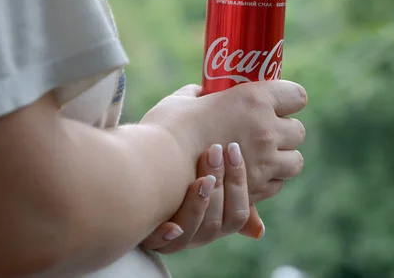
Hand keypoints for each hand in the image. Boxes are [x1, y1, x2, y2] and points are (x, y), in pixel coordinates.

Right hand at [140, 80, 307, 204]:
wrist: (155, 168)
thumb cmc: (167, 127)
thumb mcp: (184, 101)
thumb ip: (201, 95)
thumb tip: (202, 94)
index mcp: (254, 99)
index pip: (297, 96)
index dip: (289, 99)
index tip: (279, 102)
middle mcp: (266, 130)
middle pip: (298, 131)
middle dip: (285, 132)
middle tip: (265, 132)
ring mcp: (264, 163)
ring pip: (295, 162)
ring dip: (283, 159)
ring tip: (262, 157)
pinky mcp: (255, 190)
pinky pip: (276, 185)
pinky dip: (268, 181)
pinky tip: (250, 176)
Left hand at [141, 142, 264, 252]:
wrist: (135, 181)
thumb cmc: (181, 175)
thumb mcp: (209, 180)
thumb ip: (232, 189)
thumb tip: (259, 228)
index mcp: (217, 222)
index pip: (237, 213)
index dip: (238, 183)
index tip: (233, 149)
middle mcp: (198, 234)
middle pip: (217, 221)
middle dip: (219, 184)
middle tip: (214, 151)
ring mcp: (175, 238)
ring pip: (194, 231)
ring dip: (198, 204)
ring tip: (198, 178)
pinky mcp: (149, 237)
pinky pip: (160, 243)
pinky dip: (167, 234)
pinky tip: (171, 224)